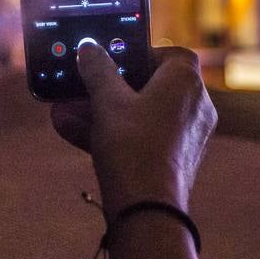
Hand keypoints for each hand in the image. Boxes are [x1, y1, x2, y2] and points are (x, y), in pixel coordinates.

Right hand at [51, 45, 215, 217]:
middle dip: (108, 88)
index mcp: (186, 82)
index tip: (114, 60)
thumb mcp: (108, 101)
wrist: (147, 210)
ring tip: (65, 111)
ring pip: (140, 114)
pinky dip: (114, 133)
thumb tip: (90, 48)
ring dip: (102, 112)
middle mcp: (195, 106)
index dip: (141, 54)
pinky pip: (142, 137)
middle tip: (80, 87)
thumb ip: (98, 69)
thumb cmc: (133, 147)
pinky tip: (72, 131)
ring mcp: (187, 135)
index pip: (170, 54)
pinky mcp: (175, 160)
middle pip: (149, 86)